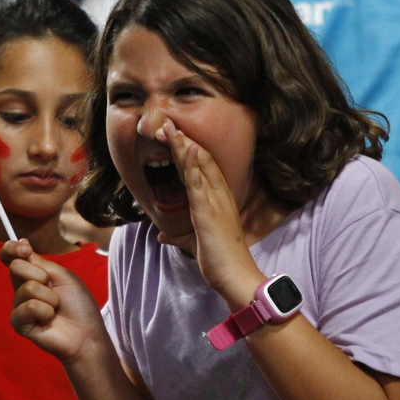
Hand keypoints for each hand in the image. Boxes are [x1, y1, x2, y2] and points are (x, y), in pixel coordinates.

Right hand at [2, 239, 113, 366]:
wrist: (86, 332)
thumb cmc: (78, 304)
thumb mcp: (63, 276)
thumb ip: (40, 262)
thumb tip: (21, 242)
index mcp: (32, 274)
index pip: (11, 257)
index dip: (12, 249)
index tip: (25, 248)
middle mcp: (22, 288)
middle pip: (16, 267)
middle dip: (40, 275)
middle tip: (55, 290)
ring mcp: (19, 306)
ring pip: (26, 288)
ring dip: (49, 297)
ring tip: (56, 309)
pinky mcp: (19, 323)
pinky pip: (28, 307)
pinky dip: (44, 311)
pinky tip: (48, 320)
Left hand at [160, 119, 263, 307]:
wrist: (237, 277)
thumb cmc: (221, 261)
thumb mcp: (196, 245)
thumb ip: (180, 237)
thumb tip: (163, 236)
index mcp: (219, 200)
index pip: (204, 167)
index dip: (189, 150)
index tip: (174, 135)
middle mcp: (220, 196)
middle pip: (202, 160)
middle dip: (184, 140)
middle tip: (167, 122)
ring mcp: (216, 202)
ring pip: (199, 166)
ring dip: (183, 145)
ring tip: (170, 128)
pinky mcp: (209, 213)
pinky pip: (199, 184)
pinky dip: (192, 165)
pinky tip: (187, 149)